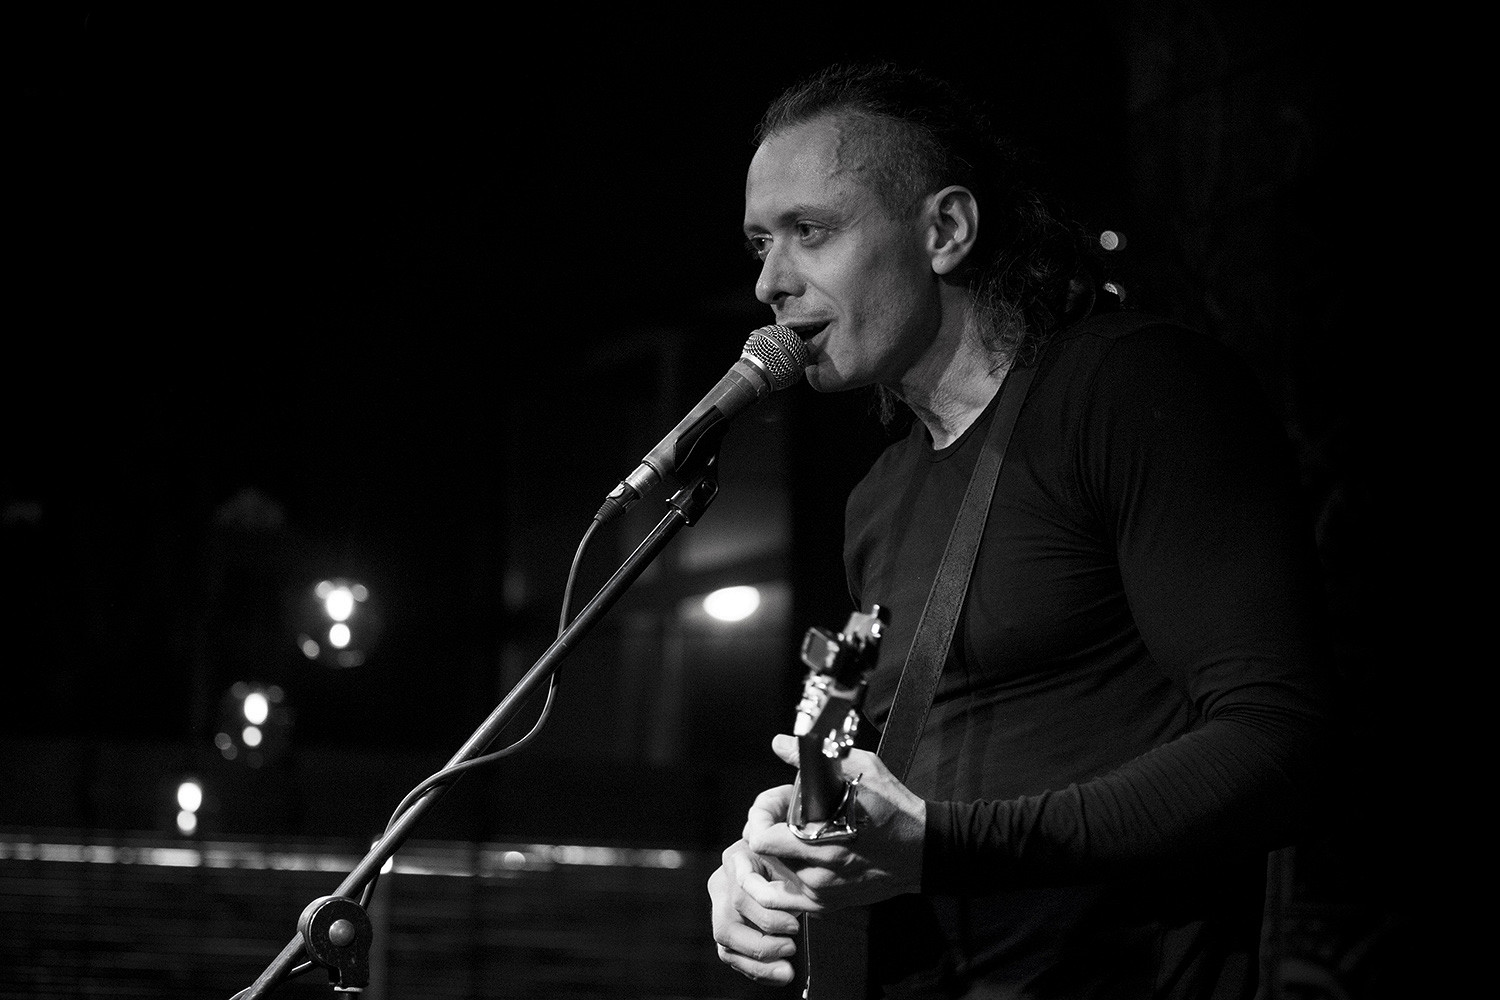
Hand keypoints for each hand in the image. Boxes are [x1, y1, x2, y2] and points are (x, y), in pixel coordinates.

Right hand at [707, 829, 801, 985]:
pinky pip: (732, 955)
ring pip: (726, 943)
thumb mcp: (792, 862)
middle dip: (762, 942)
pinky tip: (780, 974)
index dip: (767, 913)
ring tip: (787, 970)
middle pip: (728, 922)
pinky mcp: (725, 929)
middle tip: (791, 947)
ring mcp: (719, 908)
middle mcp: (721, 884)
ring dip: (758, 962)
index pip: (743, 889)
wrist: (784, 864)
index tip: (794, 925)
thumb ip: (788, 883)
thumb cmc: (790, 860)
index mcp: (736, 859)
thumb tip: (793, 908)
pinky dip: (757, 969)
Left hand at [746, 734, 925, 912]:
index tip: (776, 801)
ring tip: (796, 832)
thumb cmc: (895, 809)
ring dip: (778, 849)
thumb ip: (811, 758)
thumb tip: (781, 743)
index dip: (760, 813)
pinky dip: (786, 875)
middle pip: (763, 852)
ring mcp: (821, 893)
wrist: (923, 849)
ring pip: (775, 870)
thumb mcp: (859, 769)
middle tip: (785, 812)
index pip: (759, 837)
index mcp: (820, 841)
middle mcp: (817, 873)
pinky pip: (789, 897)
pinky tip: (799, 855)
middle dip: (767, 827)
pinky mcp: (828, 905)